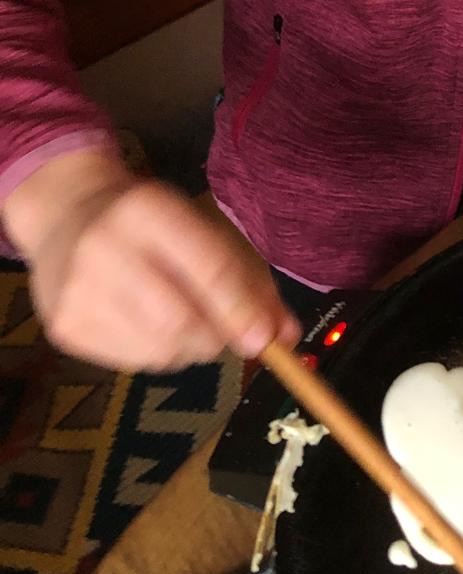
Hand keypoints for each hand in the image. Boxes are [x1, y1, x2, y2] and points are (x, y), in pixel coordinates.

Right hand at [3, 150, 298, 372]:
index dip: (241, 309)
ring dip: (190, 349)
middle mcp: (105, 248)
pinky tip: (151, 326)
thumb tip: (288, 336)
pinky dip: (158, 355)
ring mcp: (77, 292)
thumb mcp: (202, 230)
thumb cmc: (151, 223)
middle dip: (217, 336)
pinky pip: (133, 364)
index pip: (207, 267)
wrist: (66, 215)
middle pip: (181, 320)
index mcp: (147, 210)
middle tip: (225, 332)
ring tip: (185, 321)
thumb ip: (249, 281)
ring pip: (159, 350)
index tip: (266, 339)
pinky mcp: (64, 328)